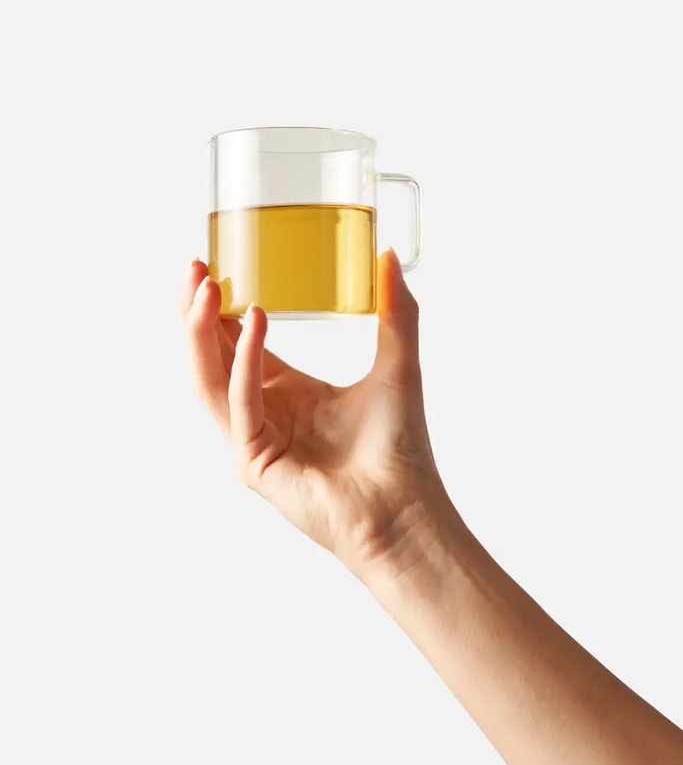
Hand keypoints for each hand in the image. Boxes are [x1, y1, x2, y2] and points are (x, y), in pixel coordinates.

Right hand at [180, 250, 457, 580]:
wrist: (406, 508)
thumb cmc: (401, 447)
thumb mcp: (396, 363)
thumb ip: (394, 310)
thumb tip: (388, 255)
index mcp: (285, 392)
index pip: (237, 343)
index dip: (221, 306)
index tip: (212, 264)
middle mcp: (262, 413)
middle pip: (212, 355)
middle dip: (198, 311)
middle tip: (195, 266)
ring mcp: (252, 439)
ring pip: (209, 378)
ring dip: (202, 331)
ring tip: (206, 286)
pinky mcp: (253, 460)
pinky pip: (240, 403)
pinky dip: (244, 362)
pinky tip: (254, 324)